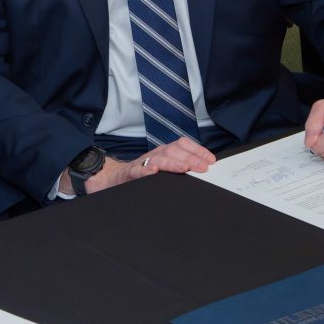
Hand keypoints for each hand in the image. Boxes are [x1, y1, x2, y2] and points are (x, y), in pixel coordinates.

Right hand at [64, 137, 215, 194]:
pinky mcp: (130, 173)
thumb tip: (203, 170)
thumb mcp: (162, 168)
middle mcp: (154, 154)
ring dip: (173, 163)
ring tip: (184, 168)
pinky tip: (153, 172)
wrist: (112, 178)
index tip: (211, 160)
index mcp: (164, 152)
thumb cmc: (141, 175)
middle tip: (204, 167)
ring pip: (158, 159)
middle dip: (190, 158)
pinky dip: (145, 171)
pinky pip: (137, 171)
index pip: (182, 145)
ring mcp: (142, 163)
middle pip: (173, 151)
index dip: (197, 150)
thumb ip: (178, 167)